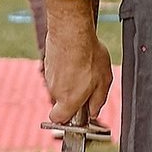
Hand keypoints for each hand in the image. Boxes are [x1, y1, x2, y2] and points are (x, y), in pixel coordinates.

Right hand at [41, 0, 113, 124]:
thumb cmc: (88, 56)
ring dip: (70, 80)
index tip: (78, 112)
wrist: (71, 32)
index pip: (58, 119)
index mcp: (68, 100)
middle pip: (61, 101)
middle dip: (73, 96)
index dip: (67, 119)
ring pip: (60, 85)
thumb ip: (98, 101)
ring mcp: (49, 76)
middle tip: (88, 84)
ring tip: (84, 66)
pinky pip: (57, 72)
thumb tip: (93, 112)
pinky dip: (66, 68)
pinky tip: (76, 57)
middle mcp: (55, 91)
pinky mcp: (48, 63)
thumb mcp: (103, 82)